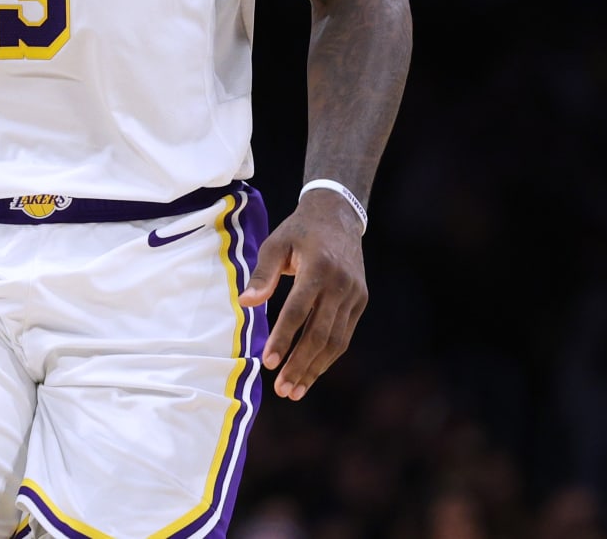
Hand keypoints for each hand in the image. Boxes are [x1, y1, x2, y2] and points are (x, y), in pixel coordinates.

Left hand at [238, 187, 367, 399]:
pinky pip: (344, 335)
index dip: (283, 338)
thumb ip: (263, 274)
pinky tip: (310, 373)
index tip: (267, 362)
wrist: (338, 215)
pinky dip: (327, 357)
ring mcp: (355, 294)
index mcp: (318, 267)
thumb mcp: (276, 243)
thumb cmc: (299, 231)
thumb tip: (246, 304)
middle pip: (320, 333)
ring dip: (315, 369)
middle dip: (300, 364)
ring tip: (294, 390)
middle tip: (282, 389)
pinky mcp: (361, 301)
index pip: (299, 311)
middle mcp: (341, 284)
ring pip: (336, 341)